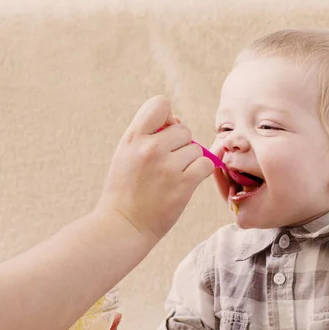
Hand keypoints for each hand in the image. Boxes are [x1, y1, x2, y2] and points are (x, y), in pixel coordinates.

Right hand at [97, 95, 213, 241]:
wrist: (123, 226)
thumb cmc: (125, 190)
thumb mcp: (125, 155)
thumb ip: (147, 135)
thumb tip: (176, 120)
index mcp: (133, 138)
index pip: (160, 104)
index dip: (168, 117)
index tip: (164, 133)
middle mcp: (150, 148)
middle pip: (183, 129)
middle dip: (180, 145)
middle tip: (168, 164)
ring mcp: (167, 166)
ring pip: (195, 149)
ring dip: (190, 162)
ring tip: (172, 178)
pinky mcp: (183, 184)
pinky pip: (205, 164)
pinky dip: (199, 173)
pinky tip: (186, 183)